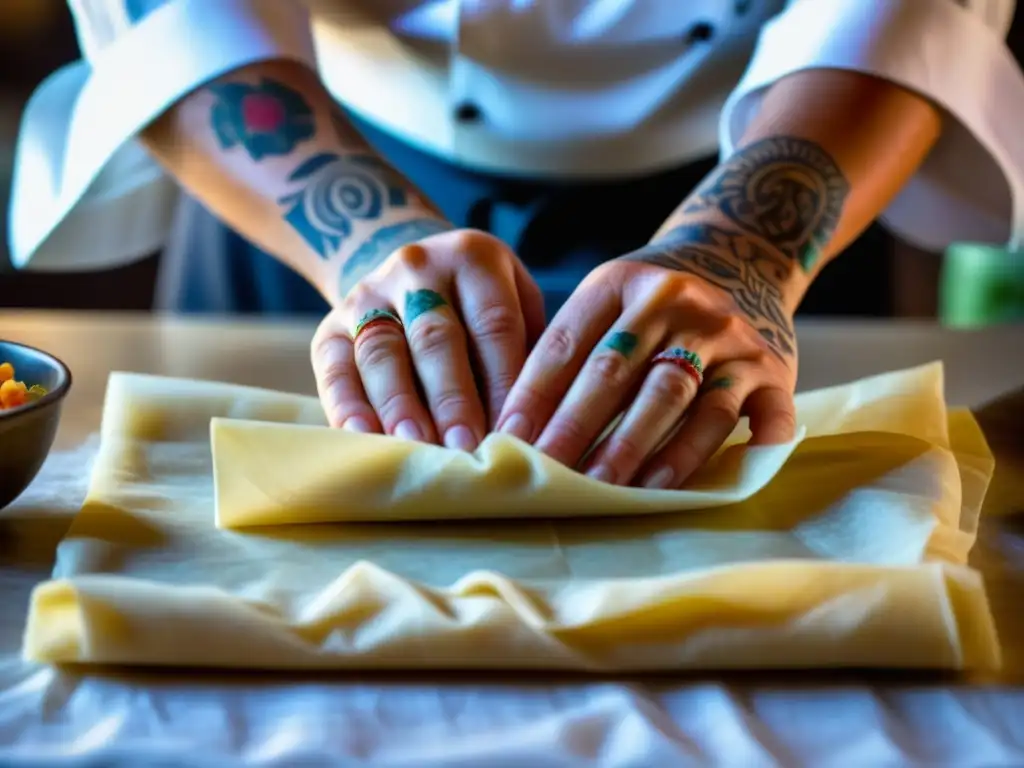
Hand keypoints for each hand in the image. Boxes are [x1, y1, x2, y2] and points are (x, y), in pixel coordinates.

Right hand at [311, 226, 545, 450]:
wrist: (409, 275)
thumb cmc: (481, 308)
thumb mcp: (516, 302)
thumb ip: (528, 349)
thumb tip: (533, 423)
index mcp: (474, 259)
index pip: (494, 323)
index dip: (504, 381)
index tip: (514, 431)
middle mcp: (417, 270)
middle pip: (435, 337)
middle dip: (452, 398)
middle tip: (466, 448)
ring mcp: (367, 297)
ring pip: (382, 353)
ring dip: (400, 405)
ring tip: (416, 447)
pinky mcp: (329, 328)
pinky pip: (335, 369)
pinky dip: (347, 408)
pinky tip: (365, 441)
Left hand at [495, 222, 798, 488]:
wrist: (742, 258)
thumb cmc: (653, 304)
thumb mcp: (609, 301)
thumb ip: (571, 352)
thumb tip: (515, 429)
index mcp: (620, 285)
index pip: (567, 345)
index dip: (534, 396)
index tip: (508, 440)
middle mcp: (675, 303)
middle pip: (617, 373)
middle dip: (577, 428)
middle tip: (549, 474)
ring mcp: (727, 337)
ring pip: (678, 398)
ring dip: (639, 447)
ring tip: (608, 490)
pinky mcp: (772, 370)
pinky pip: (753, 416)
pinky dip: (733, 450)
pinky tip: (706, 487)